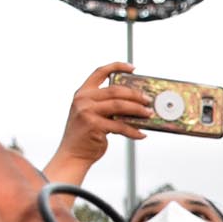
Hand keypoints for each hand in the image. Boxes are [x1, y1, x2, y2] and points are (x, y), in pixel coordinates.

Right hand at [43, 62, 150, 183]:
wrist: (73, 154)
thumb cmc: (86, 135)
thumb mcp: (91, 114)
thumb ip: (105, 105)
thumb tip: (135, 104)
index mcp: (83, 93)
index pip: (100, 72)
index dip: (117, 66)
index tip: (133, 68)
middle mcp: (83, 99)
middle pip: (115, 90)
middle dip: (136, 94)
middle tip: (149, 100)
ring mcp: (87, 111)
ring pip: (120, 106)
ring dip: (138, 110)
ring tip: (149, 114)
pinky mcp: (93, 125)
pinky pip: (120, 126)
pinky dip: (133, 131)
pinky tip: (141, 134)